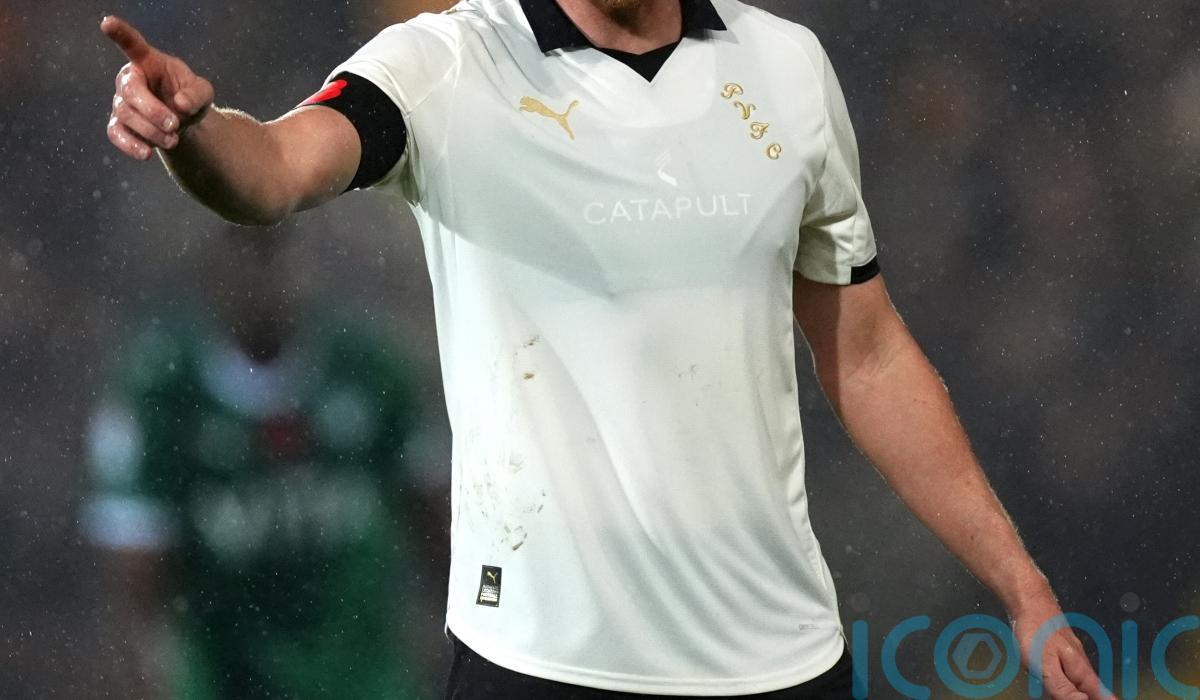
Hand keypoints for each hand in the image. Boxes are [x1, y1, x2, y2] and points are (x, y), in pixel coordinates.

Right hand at [101, 15, 213, 160]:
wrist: (183, 123)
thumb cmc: (189, 97)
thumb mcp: (203, 93)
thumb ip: (197, 95)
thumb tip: (180, 104)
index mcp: (148, 62)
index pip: (133, 44)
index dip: (120, 34)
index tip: (107, 23)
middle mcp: (130, 79)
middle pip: (129, 90)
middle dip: (152, 110)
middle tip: (174, 124)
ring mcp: (121, 101)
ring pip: (125, 114)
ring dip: (150, 130)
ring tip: (173, 140)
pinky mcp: (119, 124)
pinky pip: (116, 133)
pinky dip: (131, 145)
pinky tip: (147, 154)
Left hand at [1012, 599, 1113, 698]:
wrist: (1029, 602)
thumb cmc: (1037, 630)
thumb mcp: (1046, 665)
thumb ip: (1063, 687)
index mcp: (1080, 671)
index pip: (1101, 694)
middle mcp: (1080, 664)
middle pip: (1094, 689)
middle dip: (1102, 696)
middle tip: (1110, 699)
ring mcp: (1070, 657)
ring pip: (1083, 681)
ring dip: (1090, 691)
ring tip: (1101, 694)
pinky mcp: (1059, 652)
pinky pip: (1070, 673)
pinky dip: (1074, 683)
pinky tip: (1073, 685)